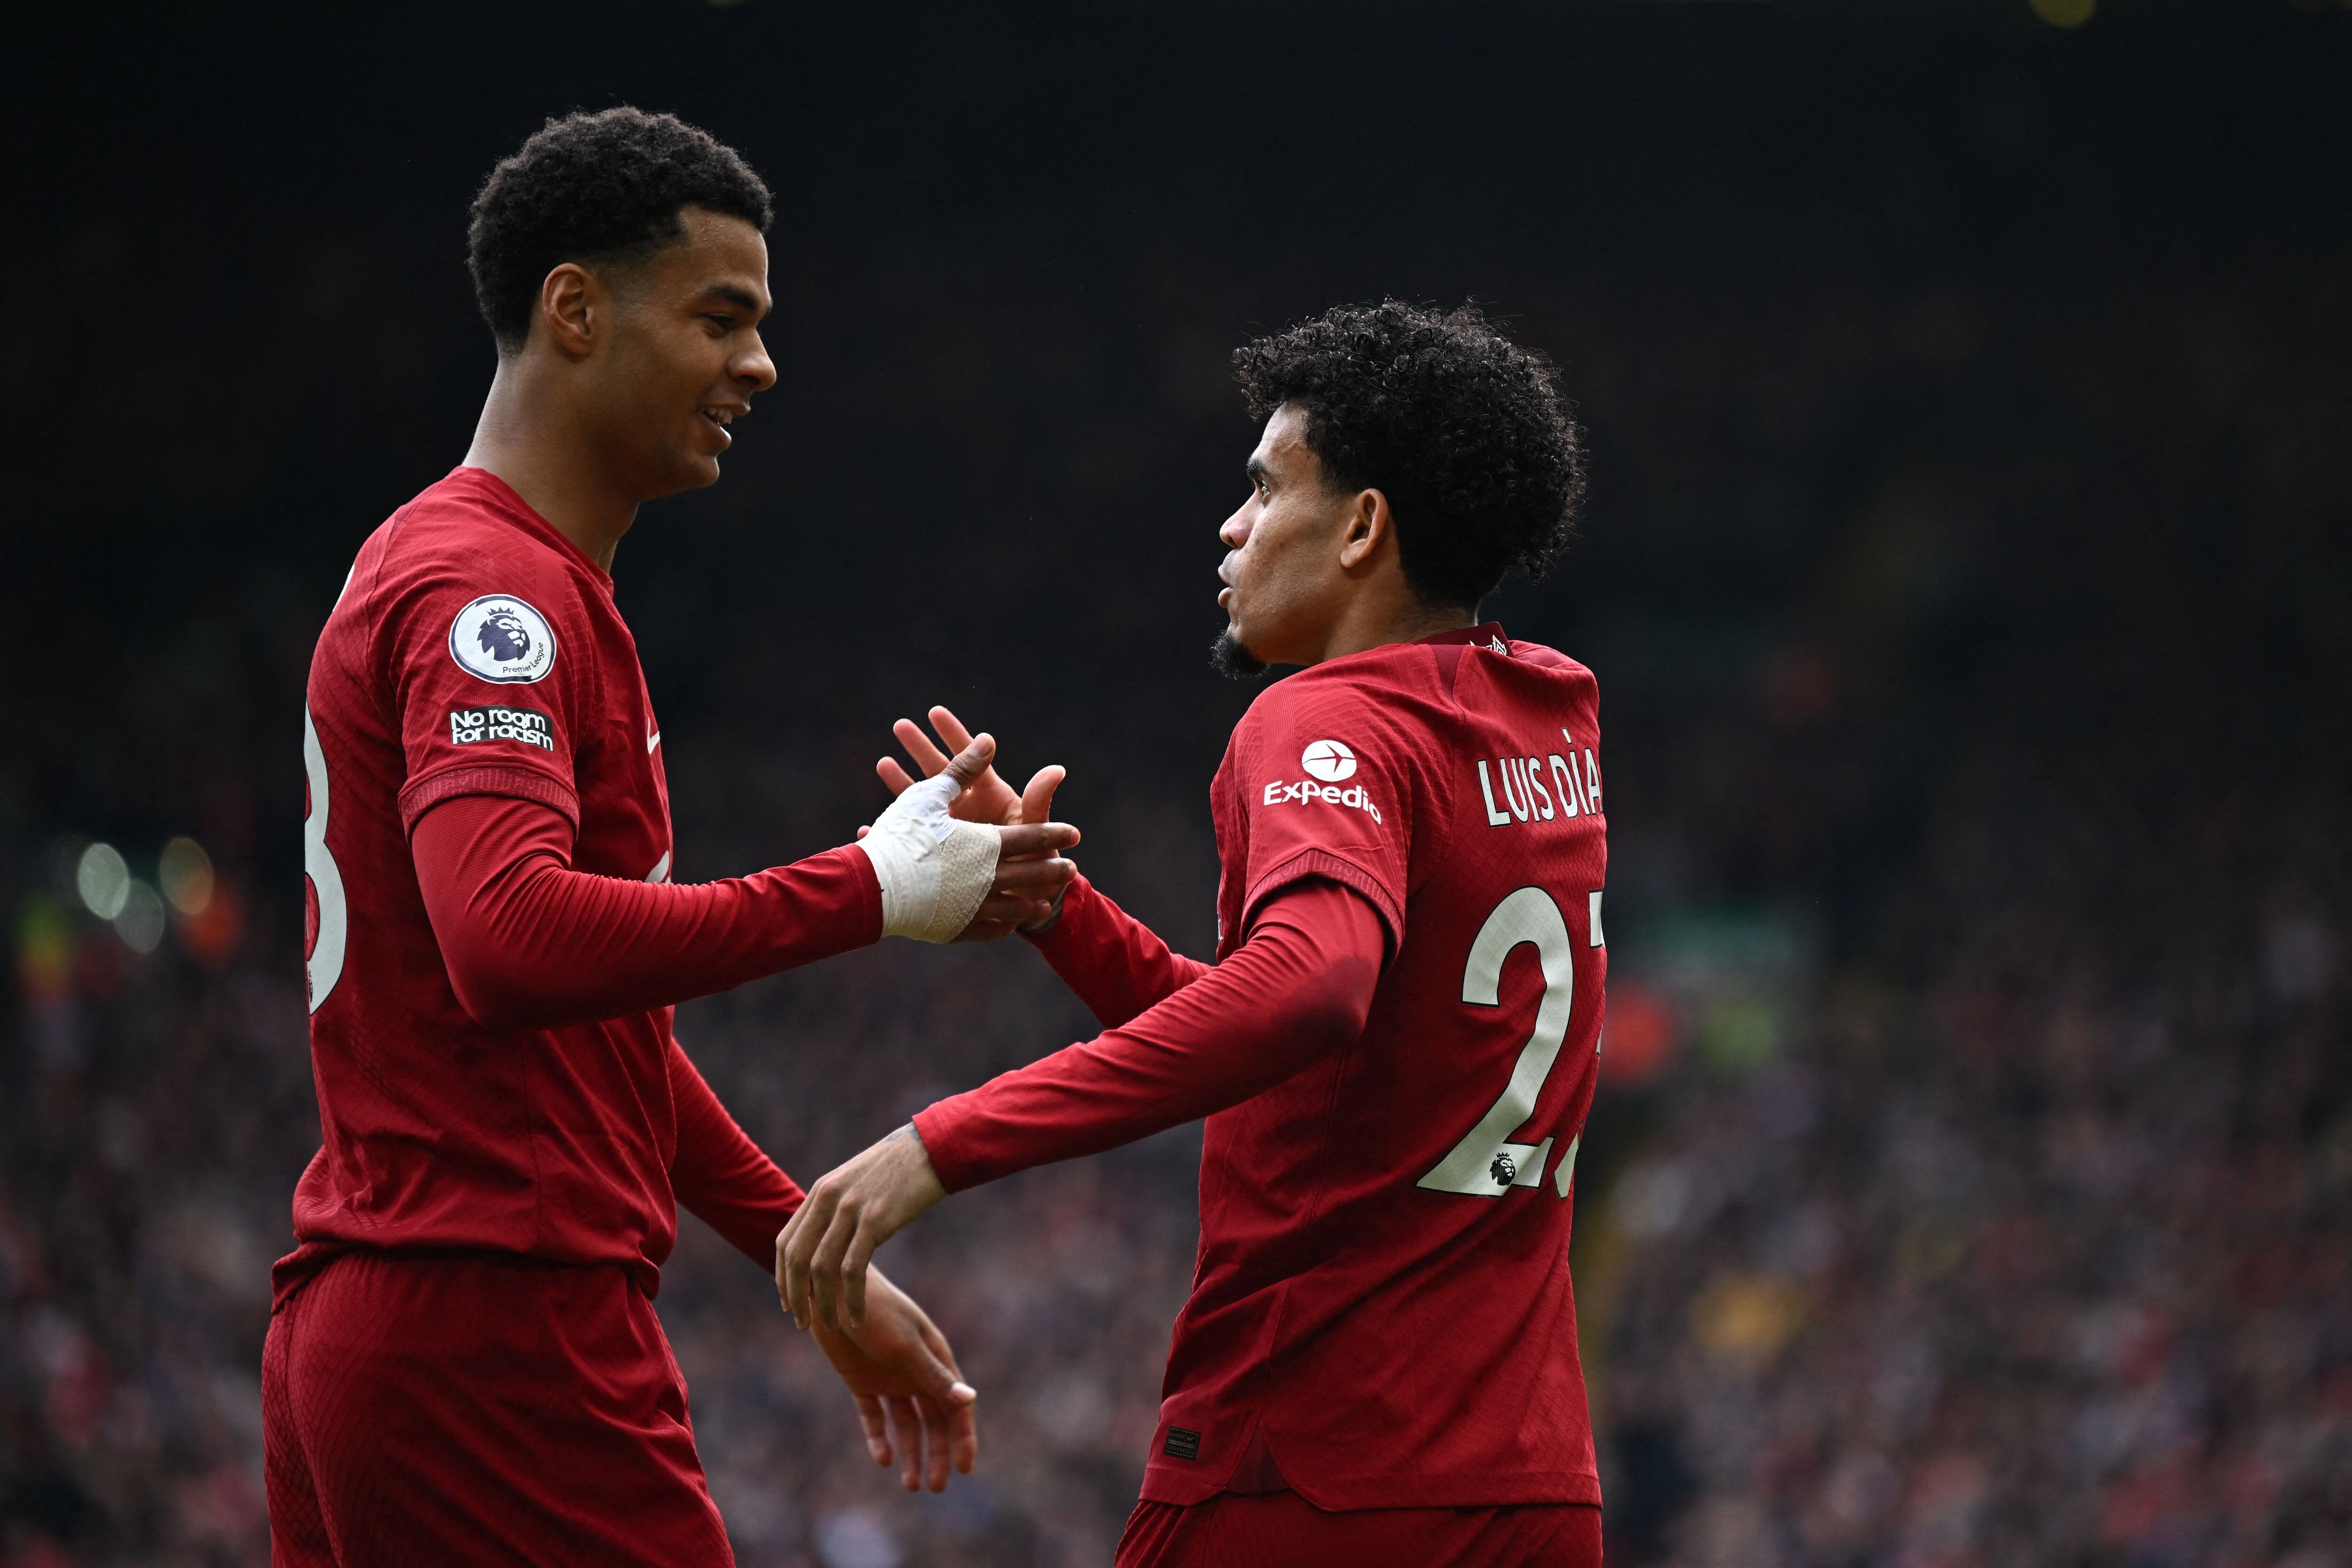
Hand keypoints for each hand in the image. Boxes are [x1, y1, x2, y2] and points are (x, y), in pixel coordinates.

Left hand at [778, 1124, 946, 1333]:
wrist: (933, 1149)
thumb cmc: (900, 1170)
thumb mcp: (856, 1184)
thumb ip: (836, 1210)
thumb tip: (826, 1243)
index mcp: (820, 1191)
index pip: (785, 1242)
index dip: (782, 1277)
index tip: (790, 1303)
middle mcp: (828, 1199)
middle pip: (797, 1258)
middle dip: (796, 1297)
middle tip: (803, 1323)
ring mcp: (850, 1209)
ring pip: (822, 1269)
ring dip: (825, 1305)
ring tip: (836, 1326)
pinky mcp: (876, 1220)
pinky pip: (854, 1270)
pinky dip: (852, 1299)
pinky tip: (859, 1317)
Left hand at [805, 1264, 978, 1492]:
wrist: (831, 1292)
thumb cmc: (876, 1312)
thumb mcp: (905, 1346)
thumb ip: (934, 1376)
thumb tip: (969, 1400)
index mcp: (935, 1360)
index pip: (956, 1405)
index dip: (963, 1437)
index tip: (965, 1468)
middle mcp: (916, 1372)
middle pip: (933, 1421)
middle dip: (936, 1454)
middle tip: (935, 1487)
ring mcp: (890, 1378)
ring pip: (906, 1423)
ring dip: (910, 1452)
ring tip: (910, 1484)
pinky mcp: (862, 1382)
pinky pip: (875, 1417)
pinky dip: (880, 1437)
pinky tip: (883, 1459)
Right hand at [861, 718, 1078, 939]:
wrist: (874, 888)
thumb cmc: (901, 836)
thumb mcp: (931, 796)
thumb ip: (963, 769)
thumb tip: (987, 740)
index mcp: (986, 844)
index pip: (1031, 836)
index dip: (1054, 833)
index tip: (1075, 833)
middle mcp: (988, 878)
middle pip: (1029, 874)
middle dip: (1051, 871)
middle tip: (1072, 872)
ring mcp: (974, 908)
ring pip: (1011, 908)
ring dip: (1028, 905)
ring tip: (1043, 906)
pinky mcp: (956, 929)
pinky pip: (986, 930)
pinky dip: (1000, 928)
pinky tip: (1007, 928)